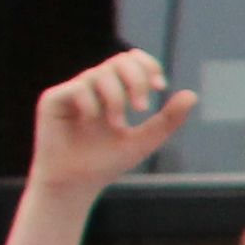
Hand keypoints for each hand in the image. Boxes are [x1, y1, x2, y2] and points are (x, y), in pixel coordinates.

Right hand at [29, 51, 200, 197]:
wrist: (77, 184)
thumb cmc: (107, 163)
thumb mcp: (145, 140)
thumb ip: (167, 119)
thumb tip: (192, 95)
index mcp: (113, 91)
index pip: (131, 60)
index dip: (147, 65)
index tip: (160, 86)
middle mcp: (92, 86)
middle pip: (119, 60)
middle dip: (136, 80)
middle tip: (142, 108)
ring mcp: (71, 91)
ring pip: (100, 74)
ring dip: (116, 99)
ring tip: (118, 125)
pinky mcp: (52, 100)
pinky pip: (78, 89)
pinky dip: (92, 105)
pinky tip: (91, 124)